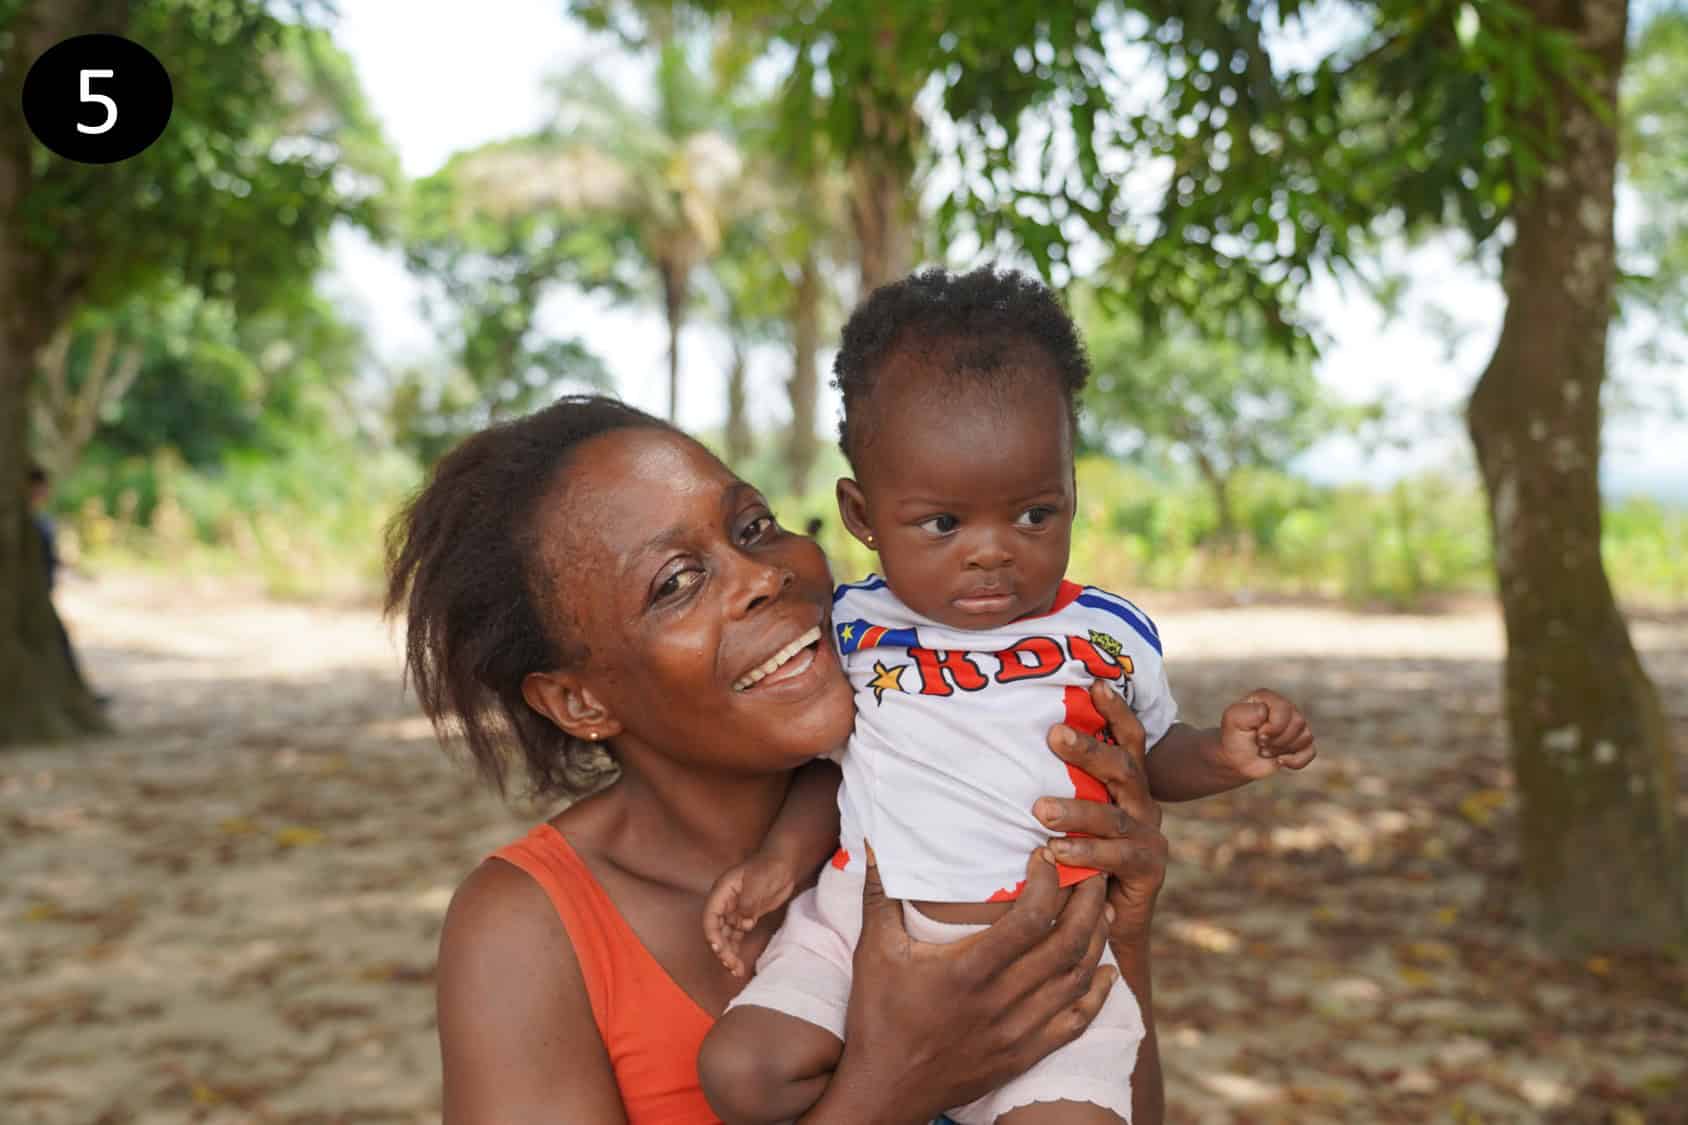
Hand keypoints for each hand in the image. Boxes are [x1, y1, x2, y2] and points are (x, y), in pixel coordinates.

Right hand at [703, 852, 799, 977]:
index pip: (710, 916)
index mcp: (722, 892)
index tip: (719, 949)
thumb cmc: (768, 868)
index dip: (712, 934)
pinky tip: (739, 962)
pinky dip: (736, 949)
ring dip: (728, 953)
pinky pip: (736, 936)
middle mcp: (725, 903)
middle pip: (716, 930)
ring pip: (726, 936)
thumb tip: (742, 924)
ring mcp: (735, 911)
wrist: (784, 865)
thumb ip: (747, 904)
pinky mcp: (746, 917)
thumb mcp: (757, 883)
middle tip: (731, 965)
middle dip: (721, 949)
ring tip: (735, 969)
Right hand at [817, 844, 1115, 1120]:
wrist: (886, 1091)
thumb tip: (870, 840)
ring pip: (1076, 979)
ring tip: (1103, 908)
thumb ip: (878, 892)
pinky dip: (1096, 994)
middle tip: (1093, 870)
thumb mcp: (874, 951)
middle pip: (1066, 943)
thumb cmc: (876, 1017)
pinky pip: (1075, 1022)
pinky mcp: (1024, 1055)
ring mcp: (1017, 1032)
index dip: (1047, 882)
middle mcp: (1000, 1000)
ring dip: (1097, 940)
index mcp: (968, 970)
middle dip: (1087, 901)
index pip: (1029, 918)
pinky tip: (1105, 970)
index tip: (1045, 855)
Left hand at [1035, 680, 1167, 945]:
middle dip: (1090, 749)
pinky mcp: (1150, 870)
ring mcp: (1150, 837)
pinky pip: (1118, 856)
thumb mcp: (1065, 817)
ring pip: (1113, 816)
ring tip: (1039, 810)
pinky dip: (1087, 852)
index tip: (1094, 684)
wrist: (1105, 922)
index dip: (1115, 711)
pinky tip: (1055, 852)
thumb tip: (994, 746)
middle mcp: (1142, 804)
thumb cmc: (1075, 860)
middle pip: (1122, 767)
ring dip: (1076, 810)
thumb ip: (1051, 786)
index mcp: (1125, 784)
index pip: (1127, 739)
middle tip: (1053, 734)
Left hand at [1219, 687, 1315, 778]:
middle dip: (1278, 740)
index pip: (1285, 709)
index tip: (1257, 735)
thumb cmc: (1233, 737)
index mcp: (1268, 698)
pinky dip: (1295, 761)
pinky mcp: (1301, 743)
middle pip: (1298, 722)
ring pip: (1306, 736)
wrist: (1236, 760)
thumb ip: (1246, 712)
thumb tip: (1265, 712)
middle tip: (1261, 744)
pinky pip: (1311, 751)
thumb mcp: (1232, 721)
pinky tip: (1280, 760)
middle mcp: (1285, 707)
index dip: (1273, 727)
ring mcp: (1295, 725)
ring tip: (1266, 750)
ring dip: (1283, 749)